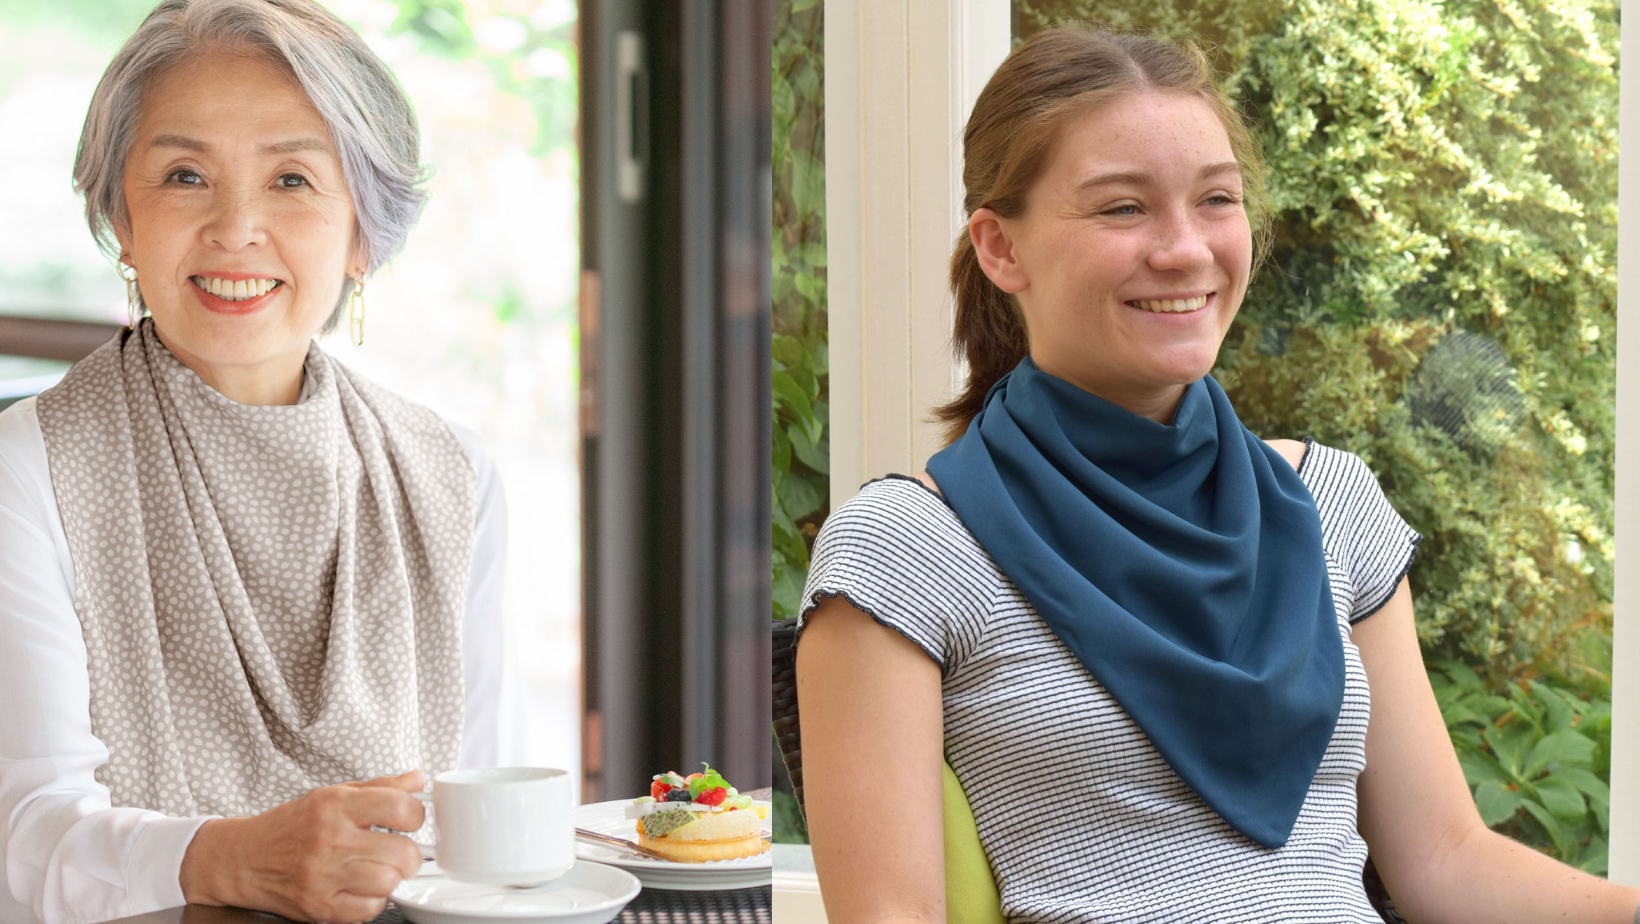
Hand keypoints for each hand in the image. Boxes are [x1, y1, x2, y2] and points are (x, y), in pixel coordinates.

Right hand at [179, 770, 427, 922]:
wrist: (244, 859)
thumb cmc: (292, 826)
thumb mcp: (332, 795)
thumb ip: (380, 788)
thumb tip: (419, 780)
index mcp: (335, 806)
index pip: (399, 807)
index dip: (416, 815)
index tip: (410, 820)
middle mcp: (329, 840)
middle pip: (402, 853)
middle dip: (409, 854)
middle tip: (400, 852)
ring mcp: (323, 876)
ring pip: (388, 883)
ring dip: (391, 878)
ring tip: (379, 870)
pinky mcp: (319, 906)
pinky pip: (368, 910)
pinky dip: (372, 902)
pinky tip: (361, 889)